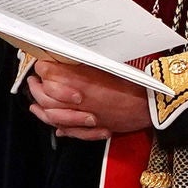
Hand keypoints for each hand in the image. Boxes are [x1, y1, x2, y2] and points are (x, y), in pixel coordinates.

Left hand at [24, 58, 154, 141]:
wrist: (154, 105)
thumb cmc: (136, 83)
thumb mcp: (111, 65)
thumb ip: (87, 63)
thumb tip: (69, 57)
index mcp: (81, 82)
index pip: (48, 73)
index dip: (42, 67)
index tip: (42, 63)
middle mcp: (78, 101)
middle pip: (45, 95)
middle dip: (36, 87)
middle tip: (33, 81)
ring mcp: (84, 117)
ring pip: (52, 115)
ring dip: (40, 109)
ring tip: (35, 104)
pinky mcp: (93, 129)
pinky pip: (69, 130)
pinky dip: (59, 127)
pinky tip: (55, 124)